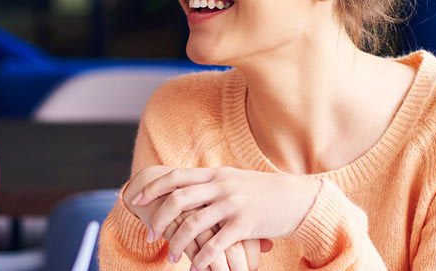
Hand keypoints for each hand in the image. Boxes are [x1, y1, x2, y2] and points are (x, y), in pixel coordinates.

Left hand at [126, 166, 320, 269]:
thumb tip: (186, 187)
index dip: (153, 188)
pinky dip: (201, 259)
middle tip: (150, 235)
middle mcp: (222, 186)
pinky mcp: (245, 224)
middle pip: (177, 199)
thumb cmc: (266, 192)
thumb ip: (213, 183)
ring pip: (192, 224)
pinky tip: (196, 269)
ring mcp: (233, 204)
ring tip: (171, 257)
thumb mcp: (237, 180)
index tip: (136, 200)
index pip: (176, 177)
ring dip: (177, 244)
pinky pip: (215, 245)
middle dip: (158, 219)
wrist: (299, 198)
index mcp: (216, 174)